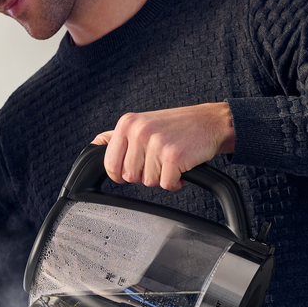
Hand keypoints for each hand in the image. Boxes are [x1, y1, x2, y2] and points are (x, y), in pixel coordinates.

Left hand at [92, 102, 235, 190]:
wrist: (211, 121)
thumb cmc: (177, 125)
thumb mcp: (142, 123)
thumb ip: (119, 136)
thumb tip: (96, 144)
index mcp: (127, 124)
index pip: (110, 163)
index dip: (120, 174)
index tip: (134, 170)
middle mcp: (139, 131)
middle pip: (129, 176)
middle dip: (145, 175)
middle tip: (160, 161)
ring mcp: (156, 143)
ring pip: (148, 182)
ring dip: (162, 177)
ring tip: (172, 161)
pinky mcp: (173, 156)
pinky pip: (167, 185)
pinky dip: (176, 182)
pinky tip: (182, 168)